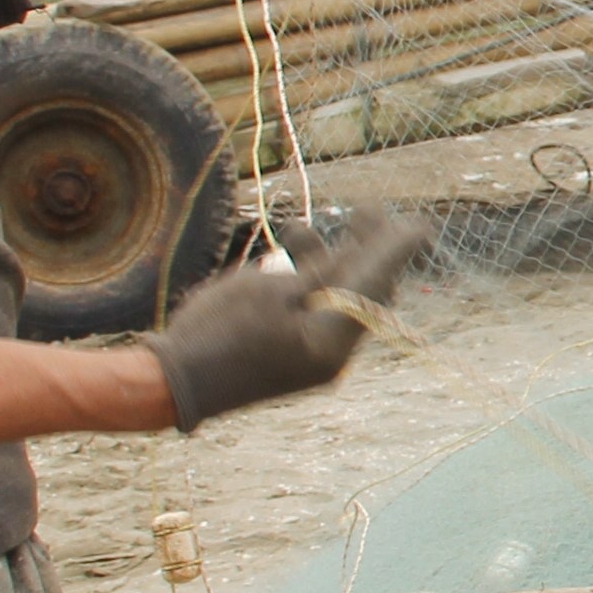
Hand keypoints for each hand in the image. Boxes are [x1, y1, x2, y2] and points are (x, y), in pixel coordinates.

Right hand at [146, 209, 430, 429]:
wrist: (173, 383)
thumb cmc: (217, 333)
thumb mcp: (269, 292)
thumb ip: (317, 274)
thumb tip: (353, 256)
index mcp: (333, 343)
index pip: (377, 287)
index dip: (396, 251)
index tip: (419, 223)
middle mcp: (331, 354)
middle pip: (363, 292)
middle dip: (364, 248)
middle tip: (364, 208)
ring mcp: (310, 356)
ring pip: (336, 299)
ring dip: (325, 261)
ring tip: (295, 230)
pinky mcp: (289, 353)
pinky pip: (313, 312)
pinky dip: (307, 283)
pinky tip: (285, 257)